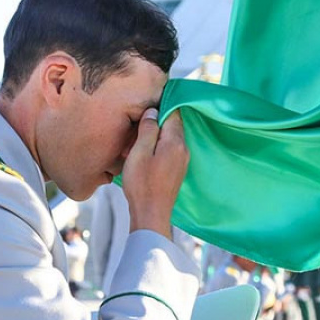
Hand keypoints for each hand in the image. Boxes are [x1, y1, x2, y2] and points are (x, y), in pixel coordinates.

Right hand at [123, 110, 189, 239]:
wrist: (151, 214)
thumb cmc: (142, 184)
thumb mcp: (139, 152)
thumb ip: (148, 129)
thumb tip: (153, 111)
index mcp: (175, 142)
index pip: (174, 112)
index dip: (160, 105)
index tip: (147, 106)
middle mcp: (183, 149)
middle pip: (172, 125)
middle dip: (155, 123)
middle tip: (136, 129)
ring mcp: (182, 160)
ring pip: (169, 138)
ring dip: (153, 137)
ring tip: (135, 145)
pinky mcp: (178, 169)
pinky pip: (168, 151)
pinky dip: (156, 149)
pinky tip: (141, 157)